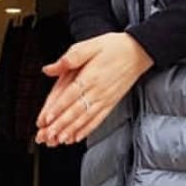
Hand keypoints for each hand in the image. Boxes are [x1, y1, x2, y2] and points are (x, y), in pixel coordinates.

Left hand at [35, 33, 153, 146]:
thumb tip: (49, 69)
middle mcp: (98, 91)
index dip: (58, 108)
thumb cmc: (114, 47)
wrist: (139, 52)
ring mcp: (105, 99)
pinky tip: (77, 137)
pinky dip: (87, 130)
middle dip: (61, 125)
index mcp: (90, 77)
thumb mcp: (89, 45)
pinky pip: (98, 120)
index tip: (46, 119)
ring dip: (71, 131)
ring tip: (59, 140)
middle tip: (48, 135)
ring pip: (86, 119)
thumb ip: (69, 58)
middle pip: (76, 111)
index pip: (70, 96)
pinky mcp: (111, 103)